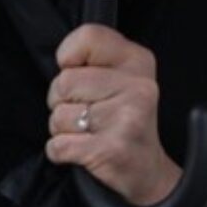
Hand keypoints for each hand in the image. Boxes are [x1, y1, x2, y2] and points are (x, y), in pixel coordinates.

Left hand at [44, 24, 179, 205]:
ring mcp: (126, 118)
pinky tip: (83, 150)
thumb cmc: (124, 119)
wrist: (147, 171)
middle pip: (64, 81)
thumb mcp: (120, 77)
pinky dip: (60, 152)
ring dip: (63, 129)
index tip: (77, 72)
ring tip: (88, 133)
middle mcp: (138, 87)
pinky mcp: (112, 150)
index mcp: (138, 61)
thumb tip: (62, 61)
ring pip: (59, 115)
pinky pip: (58, 145)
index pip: (88, 36)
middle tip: (86, 113)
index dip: (69, 57)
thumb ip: (93, 59)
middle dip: (62, 101)